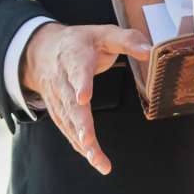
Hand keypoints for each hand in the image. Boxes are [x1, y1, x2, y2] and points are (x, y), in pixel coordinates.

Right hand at [20, 20, 149, 174]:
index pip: (77, 71)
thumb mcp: (103, 33)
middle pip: (71, 104)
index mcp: (75, 57)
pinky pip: (67, 129)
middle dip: (80, 124)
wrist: (43, 49)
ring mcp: (58, 97)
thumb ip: (127, 40)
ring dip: (82, 142)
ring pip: (68, 122)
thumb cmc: (80, 43)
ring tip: (97, 160)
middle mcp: (63, 80)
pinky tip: (92, 158)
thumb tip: (150, 51)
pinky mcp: (57, 111)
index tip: (83, 98)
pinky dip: (78, 145)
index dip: (80, 84)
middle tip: (88, 142)